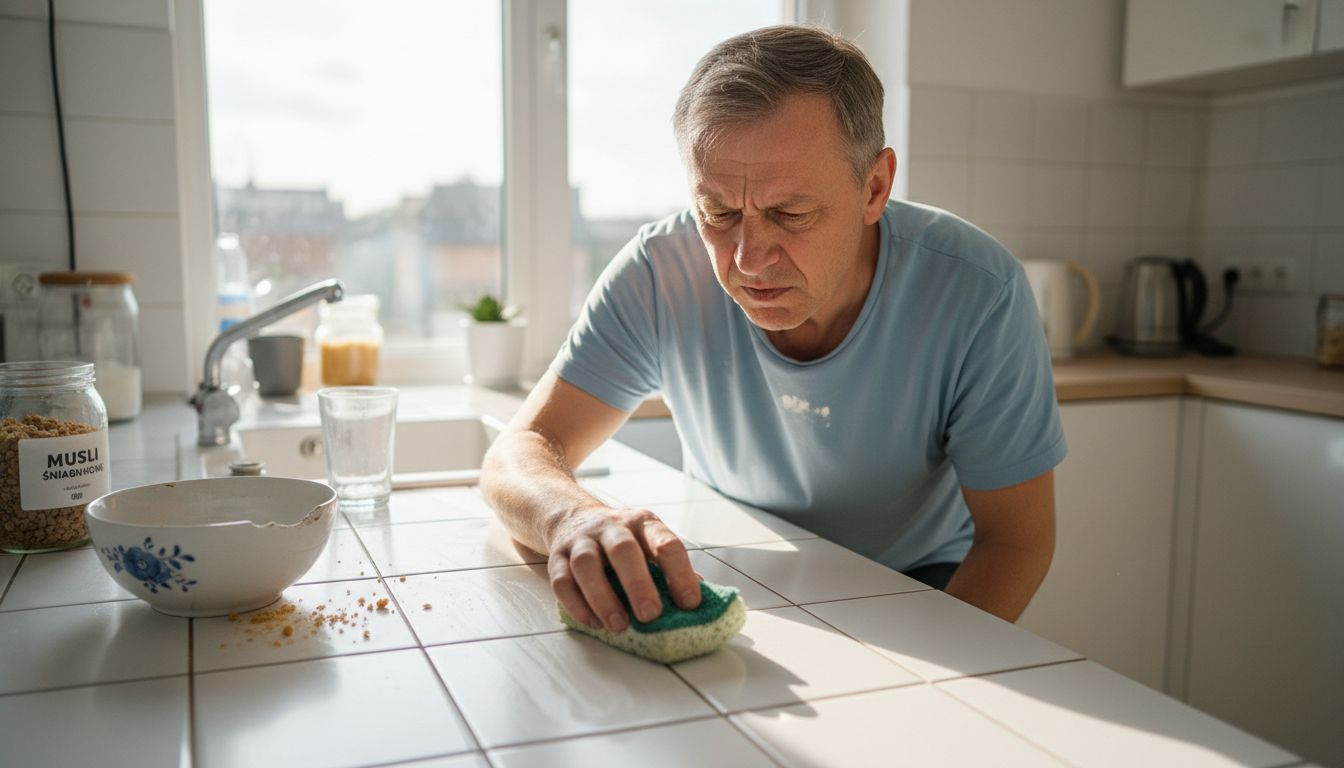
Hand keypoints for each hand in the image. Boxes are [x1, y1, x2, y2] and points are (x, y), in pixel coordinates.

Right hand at [544, 505, 700, 631]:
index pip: (666, 543)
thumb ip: (670, 569)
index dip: (680, 573)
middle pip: (623, 550)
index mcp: (643, 523)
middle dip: (638, 584)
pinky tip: (593, 622)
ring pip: (586, 564)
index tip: (690, 603)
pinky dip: (577, 604)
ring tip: (619, 625)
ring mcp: (581, 540)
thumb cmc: (623, 540)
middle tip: (651, 615)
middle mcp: (612, 527)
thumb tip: (700, 600)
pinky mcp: (557, 557)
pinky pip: (562, 581)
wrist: (573, 517)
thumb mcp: (650, 543)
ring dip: (603, 597)